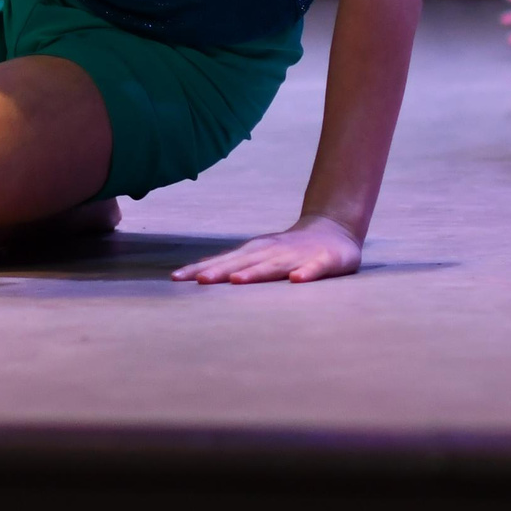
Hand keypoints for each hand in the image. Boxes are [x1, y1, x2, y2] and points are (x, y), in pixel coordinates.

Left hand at [172, 214, 361, 284]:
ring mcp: (297, 256)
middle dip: (220, 271)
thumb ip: (234, 264)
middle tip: (199, 281)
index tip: (176, 279)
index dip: (200, 269)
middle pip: (243, 263)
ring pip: (274, 265)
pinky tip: (297, 281)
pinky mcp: (323, 261)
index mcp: (255, 252)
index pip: (223, 261)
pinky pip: (314, 268)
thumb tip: (199, 272)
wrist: (334, 229)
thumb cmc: (290, 248)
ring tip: (237, 281)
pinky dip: (306, 273)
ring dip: (255, 273)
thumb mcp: (259, 254)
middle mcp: (272, 252)